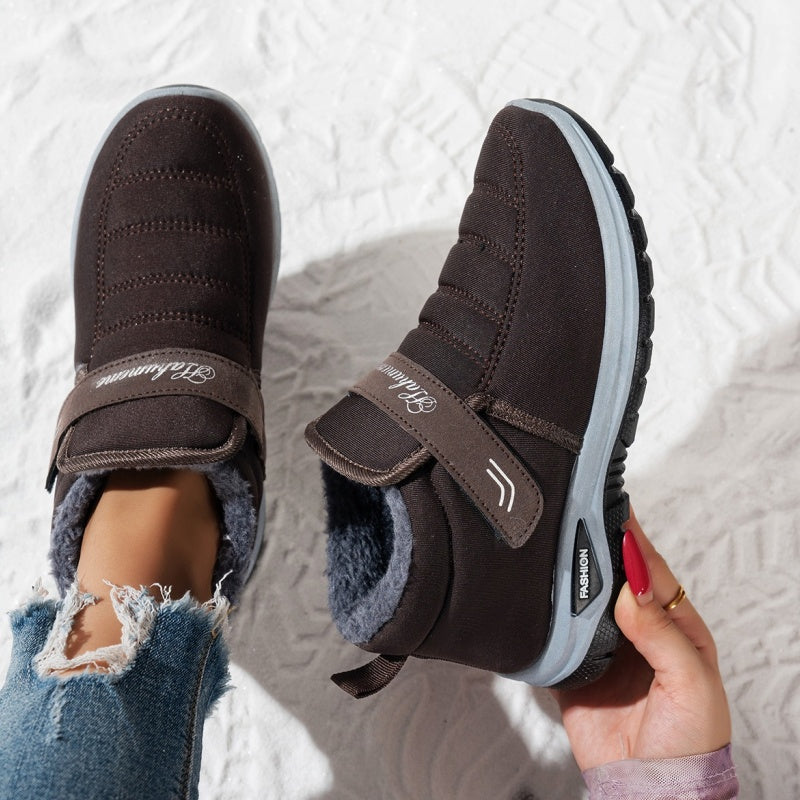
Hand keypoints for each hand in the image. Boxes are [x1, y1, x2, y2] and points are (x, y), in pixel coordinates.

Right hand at [551, 509, 731, 770]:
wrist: (649, 788)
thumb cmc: (689, 741)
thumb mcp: (692, 682)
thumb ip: (661, 633)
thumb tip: (629, 589)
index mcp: (673, 626)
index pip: (649, 570)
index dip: (631, 539)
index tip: (612, 509)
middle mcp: (636, 631)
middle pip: (612, 578)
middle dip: (595, 548)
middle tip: (574, 516)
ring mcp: (604, 647)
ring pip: (582, 599)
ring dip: (569, 575)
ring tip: (552, 546)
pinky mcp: (575, 667)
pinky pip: (556, 633)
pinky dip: (545, 615)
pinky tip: (537, 595)